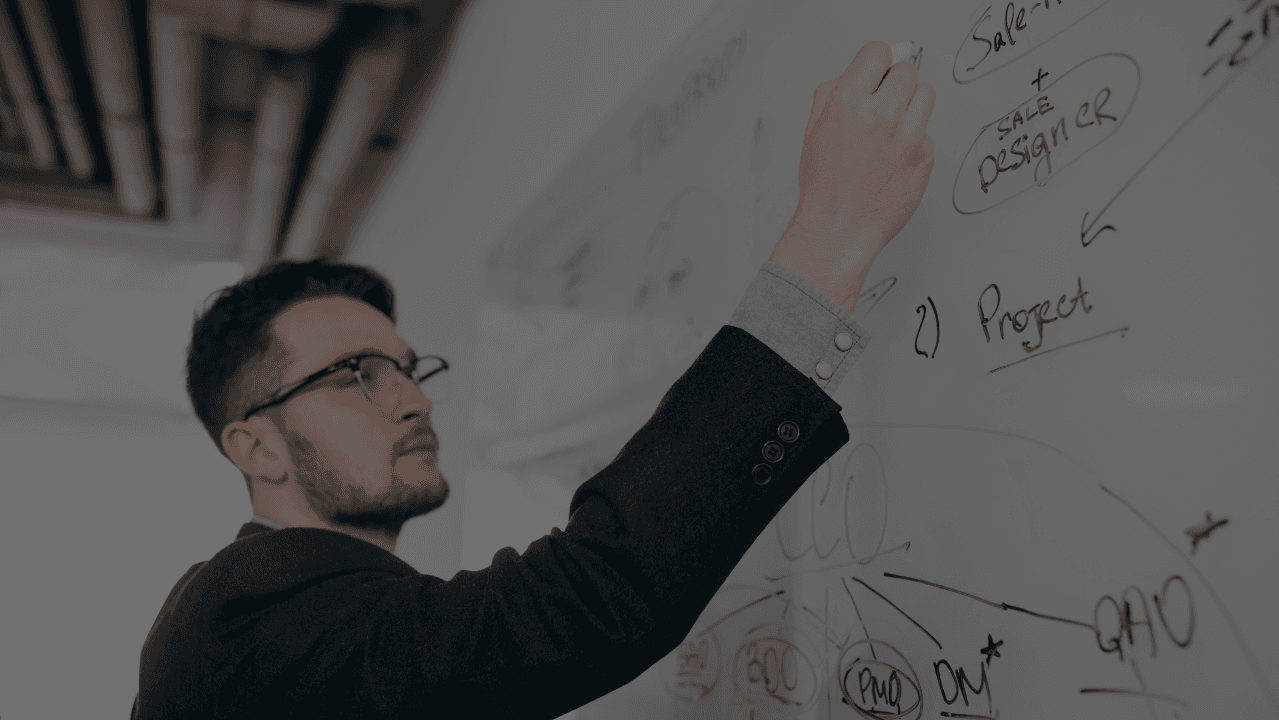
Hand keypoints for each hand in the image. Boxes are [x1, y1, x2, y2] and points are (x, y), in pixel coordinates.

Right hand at [769, 41, 934, 313]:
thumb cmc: (824, 185)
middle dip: (894, 82)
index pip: (878, 52)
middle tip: (883, 102)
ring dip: (911, 104)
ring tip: (893, 126)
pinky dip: (914, 138)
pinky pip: (927, 131)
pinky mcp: (925, 156)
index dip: (875, 61)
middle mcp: (881, 115)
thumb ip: (834, 93)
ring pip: (925, 94)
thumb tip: (860, 71)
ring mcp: (908, 136)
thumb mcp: (813, 130)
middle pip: (907, 70)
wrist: (840, 229)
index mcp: (848, 102)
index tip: (875, 71)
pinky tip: (894, 157)